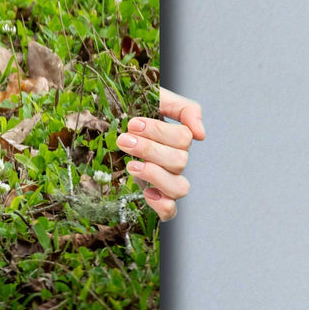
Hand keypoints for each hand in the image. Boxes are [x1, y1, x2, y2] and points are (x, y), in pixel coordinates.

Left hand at [117, 87, 204, 221]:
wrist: (107, 124)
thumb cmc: (134, 111)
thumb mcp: (157, 98)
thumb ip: (184, 108)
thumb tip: (201, 134)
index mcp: (177, 139)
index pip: (183, 138)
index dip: (158, 131)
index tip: (133, 123)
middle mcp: (175, 161)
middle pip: (179, 161)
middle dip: (149, 149)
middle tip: (124, 140)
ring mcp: (166, 181)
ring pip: (180, 188)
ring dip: (155, 175)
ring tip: (130, 165)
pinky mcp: (155, 198)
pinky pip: (170, 211)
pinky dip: (162, 205)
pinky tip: (146, 193)